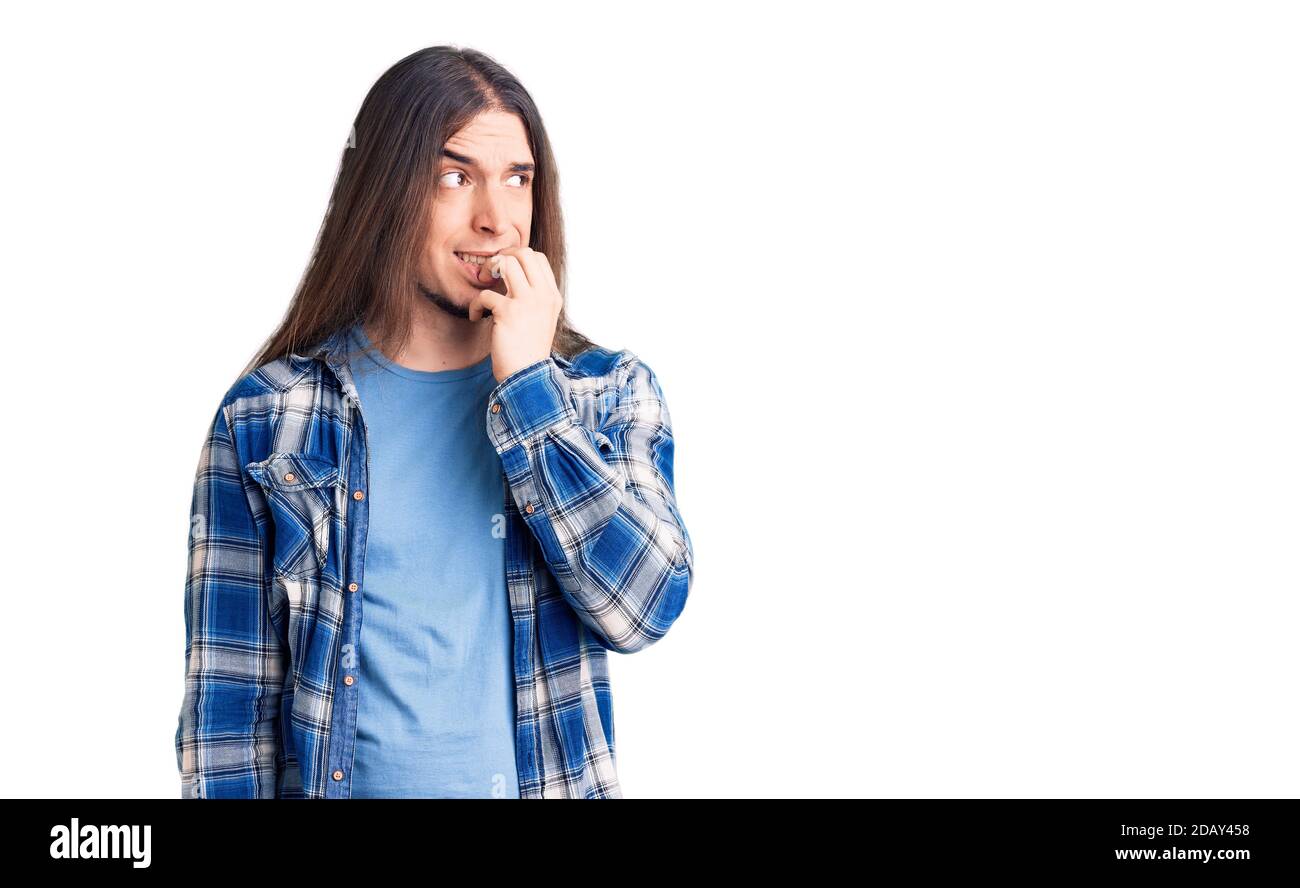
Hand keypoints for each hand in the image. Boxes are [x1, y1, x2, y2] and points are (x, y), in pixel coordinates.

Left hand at [467, 246, 562, 382]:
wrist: (527, 376)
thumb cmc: (528, 350)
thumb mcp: (541, 319)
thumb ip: (533, 297)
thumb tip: (512, 276)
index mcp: (552, 296)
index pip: (538, 258)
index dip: (517, 258)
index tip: (503, 272)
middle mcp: (543, 295)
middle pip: (523, 253)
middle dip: (501, 258)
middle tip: (490, 274)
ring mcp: (527, 302)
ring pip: (505, 263)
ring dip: (488, 270)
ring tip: (484, 287)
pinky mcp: (508, 312)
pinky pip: (484, 294)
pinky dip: (475, 306)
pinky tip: (477, 318)